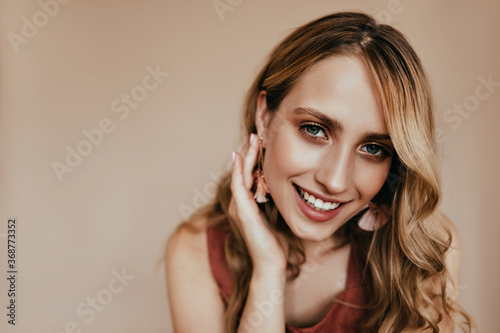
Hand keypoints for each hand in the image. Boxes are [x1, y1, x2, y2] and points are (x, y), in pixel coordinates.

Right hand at [229, 133, 288, 276]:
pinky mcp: (242, 212)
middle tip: (256, 133)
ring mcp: (239, 207)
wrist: (272, 264)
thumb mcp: (277, 217)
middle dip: (249, 152)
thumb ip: (275, 202)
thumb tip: (285, 188)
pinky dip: (239, 171)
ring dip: (245, 156)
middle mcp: (239, 203)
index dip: (254, 158)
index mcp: (248, 204)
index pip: (249, 175)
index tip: (262, 141)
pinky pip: (238, 186)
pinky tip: (240, 158)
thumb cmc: (276, 243)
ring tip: (251, 139)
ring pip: (239, 175)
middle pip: (242, 171)